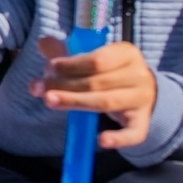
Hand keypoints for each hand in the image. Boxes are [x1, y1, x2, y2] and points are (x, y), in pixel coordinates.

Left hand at [28, 36, 156, 147]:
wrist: (143, 92)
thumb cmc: (109, 73)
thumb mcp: (91, 60)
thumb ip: (67, 54)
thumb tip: (43, 42)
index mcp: (126, 53)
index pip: (97, 60)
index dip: (70, 65)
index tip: (48, 69)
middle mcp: (139, 75)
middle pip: (97, 82)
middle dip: (64, 85)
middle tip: (39, 89)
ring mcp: (142, 99)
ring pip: (106, 103)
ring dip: (75, 102)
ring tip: (49, 101)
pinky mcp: (142, 122)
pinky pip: (134, 133)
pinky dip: (119, 138)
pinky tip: (101, 141)